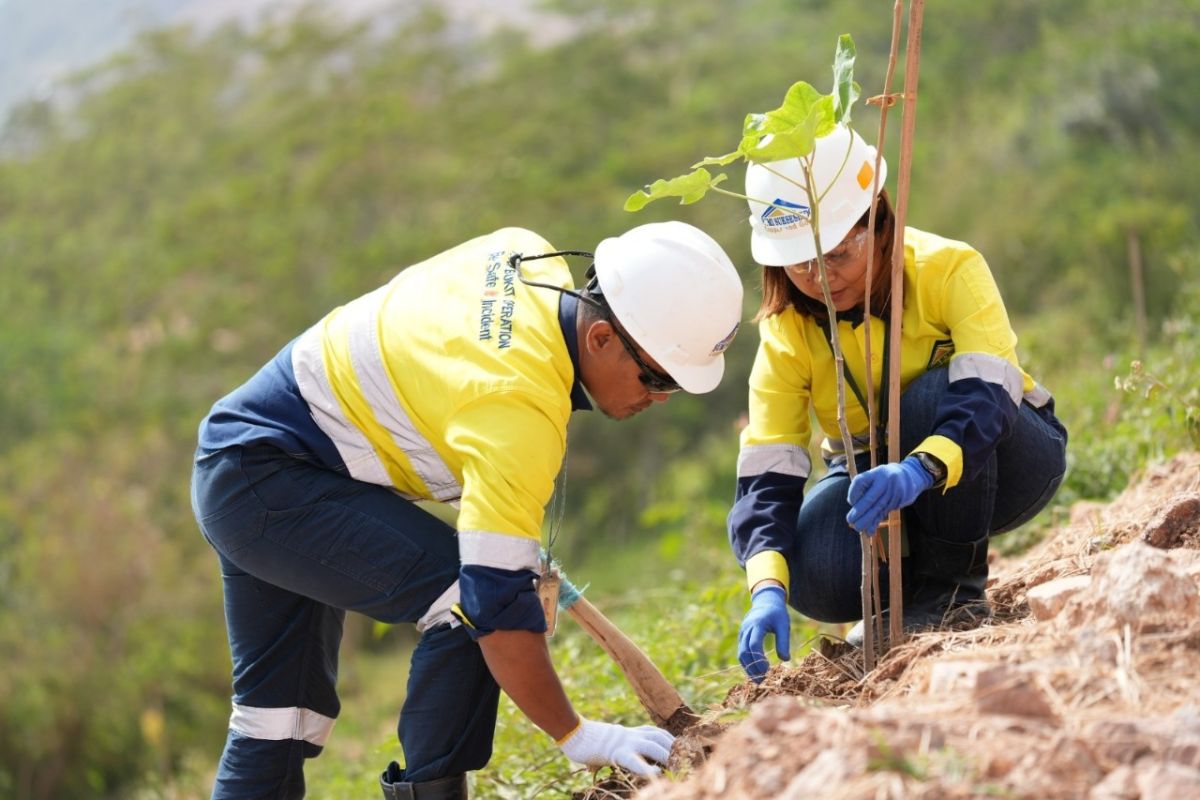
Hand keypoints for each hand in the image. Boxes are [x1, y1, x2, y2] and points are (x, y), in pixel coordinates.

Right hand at [558, 717, 674, 775]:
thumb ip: (626, 750)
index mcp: (632, 731)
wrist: (575, 734)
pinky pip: (635, 760)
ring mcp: (625, 741)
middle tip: (687, 762)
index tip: (685, 750)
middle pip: (660, 737)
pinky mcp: (616, 751)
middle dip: (675, 749)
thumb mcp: (613, 742)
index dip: (673, 741)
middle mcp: (632, 734)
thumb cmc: (592, 742)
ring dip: (667, 756)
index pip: (659, 733)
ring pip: (652, 745)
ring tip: (677, 767)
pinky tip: (656, 776)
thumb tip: (635, 762)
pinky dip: (647, 768)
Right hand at [737, 585, 790, 682]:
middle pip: (744, 651)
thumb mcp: (784, 625)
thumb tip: (785, 660)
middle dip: (752, 667)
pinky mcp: (742, 637)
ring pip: (741, 653)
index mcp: (757, 624)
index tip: (767, 670)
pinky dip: (747, 663)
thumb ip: (783, 642)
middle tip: (762, 681)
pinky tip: (755, 672)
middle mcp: (747, 629)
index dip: (759, 659)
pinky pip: (742, 652)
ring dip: (748, 668)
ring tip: (758, 680)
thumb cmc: (777, 613)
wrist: (765, 601)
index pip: (754, 644)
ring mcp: (742, 633)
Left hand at [845, 455, 933, 533]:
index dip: (853, 494)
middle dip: (859, 511)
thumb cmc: (882, 478)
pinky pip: (884, 513)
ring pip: (878, 508)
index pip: (860, 481)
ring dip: (867, 520)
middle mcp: (885, 482)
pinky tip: (870, 531)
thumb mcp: (872, 475)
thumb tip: (852, 503)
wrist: (908, 477)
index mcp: (876, 473)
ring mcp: (893, 493)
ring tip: (858, 528)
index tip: (851, 502)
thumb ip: (861, 487)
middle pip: (870, 498)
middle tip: (850, 520)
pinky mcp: (898, 502)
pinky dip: (876, 523)